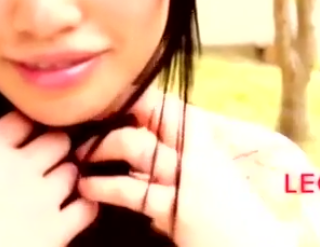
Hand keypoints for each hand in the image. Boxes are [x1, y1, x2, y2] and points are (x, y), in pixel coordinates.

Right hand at [0, 112, 97, 246]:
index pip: (22, 119)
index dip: (27, 128)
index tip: (26, 139)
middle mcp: (19, 166)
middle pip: (57, 140)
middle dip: (54, 150)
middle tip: (48, 163)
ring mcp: (41, 197)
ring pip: (72, 170)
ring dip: (67, 178)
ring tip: (57, 189)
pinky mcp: (57, 230)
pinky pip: (87, 207)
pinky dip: (84, 206)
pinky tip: (73, 212)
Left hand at [76, 89, 281, 246]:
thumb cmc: (239, 222)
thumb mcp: (216, 186)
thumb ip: (184, 175)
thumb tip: (146, 178)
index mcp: (209, 144)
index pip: (171, 107)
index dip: (140, 97)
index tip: (113, 96)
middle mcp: (200, 153)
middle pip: (154, 111)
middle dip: (119, 107)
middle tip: (89, 113)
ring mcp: (189, 178)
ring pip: (136, 145)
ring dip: (101, 147)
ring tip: (80, 155)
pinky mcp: (178, 208)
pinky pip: (134, 191)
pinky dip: (104, 187)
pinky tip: (89, 189)